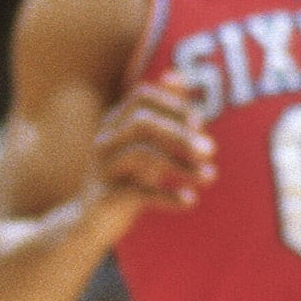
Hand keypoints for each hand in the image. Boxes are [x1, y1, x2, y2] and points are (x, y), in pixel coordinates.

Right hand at [90, 71, 214, 217]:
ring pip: (142, 153)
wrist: (90, 224)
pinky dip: (168, 195)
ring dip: (181, 164)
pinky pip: (138, 191)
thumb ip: (163, 114)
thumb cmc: (126, 179)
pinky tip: (190, 201)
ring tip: (210, 177)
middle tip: (210, 151)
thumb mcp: (146, 145)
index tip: (199, 123)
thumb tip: (176, 76)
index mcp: (113, 124)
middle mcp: (103, 142)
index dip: (173, 105)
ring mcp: (100, 169)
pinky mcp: (103, 197)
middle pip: (143, 122)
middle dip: (181, 134)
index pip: (142, 98)